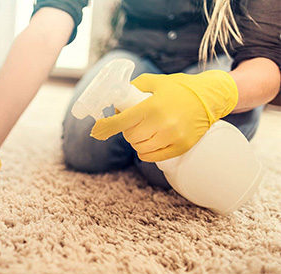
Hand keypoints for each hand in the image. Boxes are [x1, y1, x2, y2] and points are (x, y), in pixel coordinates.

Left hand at [90, 70, 237, 161]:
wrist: (211, 96)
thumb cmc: (180, 87)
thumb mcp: (154, 81)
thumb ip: (133, 88)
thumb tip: (116, 104)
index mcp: (152, 107)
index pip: (122, 122)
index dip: (106, 128)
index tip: (97, 131)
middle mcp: (162, 124)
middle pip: (130, 137)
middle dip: (127, 131)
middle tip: (133, 124)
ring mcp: (173, 137)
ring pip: (140, 148)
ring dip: (136, 142)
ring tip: (143, 132)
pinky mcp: (182, 147)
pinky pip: (154, 157)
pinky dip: (146, 152)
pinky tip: (148, 144)